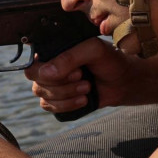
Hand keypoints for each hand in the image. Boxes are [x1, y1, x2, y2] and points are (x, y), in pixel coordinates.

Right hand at [25, 40, 157, 113]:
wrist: (124, 81)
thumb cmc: (109, 60)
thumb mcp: (92, 51)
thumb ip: (69, 58)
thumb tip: (45, 73)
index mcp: (52, 52)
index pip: (33, 65)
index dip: (49, 73)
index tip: (76, 71)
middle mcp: (47, 68)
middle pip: (36, 83)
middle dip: (61, 85)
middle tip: (83, 78)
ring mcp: (51, 85)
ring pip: (43, 96)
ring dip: (67, 95)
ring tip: (88, 88)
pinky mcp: (57, 100)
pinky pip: (48, 107)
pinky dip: (66, 105)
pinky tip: (84, 100)